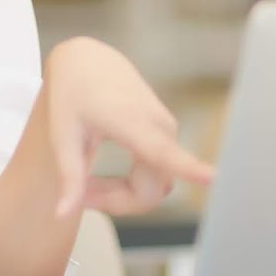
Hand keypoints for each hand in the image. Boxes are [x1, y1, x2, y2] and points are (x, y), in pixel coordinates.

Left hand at [42, 37, 214, 217]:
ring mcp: (167, 130)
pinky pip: (156, 175)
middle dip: (116, 202)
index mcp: (131, 122)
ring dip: (122, 195)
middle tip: (79, 197)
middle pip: (150, 190)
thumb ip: (69, 177)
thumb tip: (62, 214)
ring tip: (87, 185)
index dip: (188, 167)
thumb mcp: (63, 136)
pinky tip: (102, 177)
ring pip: (154, 186)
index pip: (162, 152)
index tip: (213, 176)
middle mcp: (159, 126)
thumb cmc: (73, 93)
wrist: (88, 61)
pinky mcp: (167, 134)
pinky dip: (129, 184)